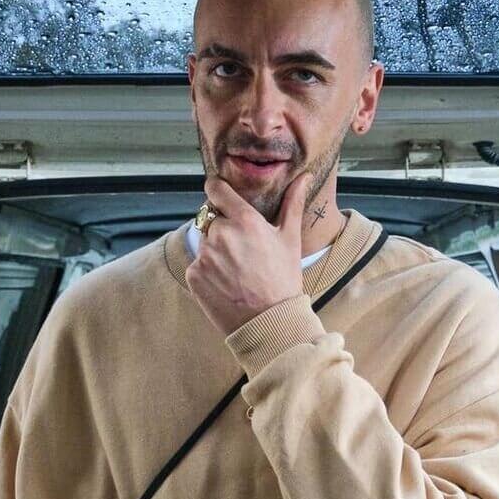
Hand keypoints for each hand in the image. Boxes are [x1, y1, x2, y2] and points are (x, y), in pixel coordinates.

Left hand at [185, 172, 313, 334]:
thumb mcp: (290, 239)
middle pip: (211, 218)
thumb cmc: (284, 280)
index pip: (216, 190)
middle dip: (222, 227)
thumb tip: (304, 177)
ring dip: (215, 249)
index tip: (220, 193)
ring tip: (237, 269)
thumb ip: (292, 203)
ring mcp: (204, 255)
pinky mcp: (194, 275)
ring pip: (205, 241)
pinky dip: (208, 270)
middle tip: (242, 248)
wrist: (270, 322)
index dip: (218, 190)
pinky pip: (198, 263)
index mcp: (244, 220)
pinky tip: (227, 282)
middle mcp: (220, 234)